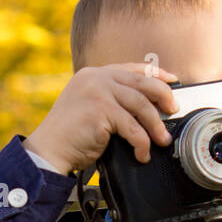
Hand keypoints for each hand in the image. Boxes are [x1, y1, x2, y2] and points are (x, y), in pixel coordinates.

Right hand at [23, 63, 177, 175]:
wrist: (49, 150)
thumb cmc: (69, 135)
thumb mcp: (91, 108)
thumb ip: (112, 100)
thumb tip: (146, 108)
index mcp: (94, 74)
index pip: (132, 68)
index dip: (156, 74)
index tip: (172, 81)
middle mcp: (96, 78)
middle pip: (142, 82)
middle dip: (163, 96)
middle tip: (173, 110)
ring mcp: (98, 91)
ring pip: (141, 105)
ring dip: (155, 125)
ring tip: (163, 139)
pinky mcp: (101, 110)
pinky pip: (132, 127)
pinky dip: (141, 142)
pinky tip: (142, 153)